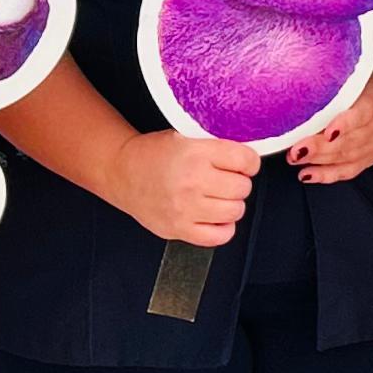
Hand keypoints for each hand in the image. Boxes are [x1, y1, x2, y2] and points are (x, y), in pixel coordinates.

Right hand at [110, 128, 260, 244]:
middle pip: (243, 187)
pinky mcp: (179, 229)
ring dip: (232, 204)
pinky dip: (223, 227)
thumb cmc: (154, 154)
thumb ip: (216, 145)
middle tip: (226, 180)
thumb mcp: (185, 136)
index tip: (244, 164)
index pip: (245, 160)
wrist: (122, 172)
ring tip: (218, 197)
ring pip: (235, 211)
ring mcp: (185, 208)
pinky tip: (214, 216)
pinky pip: (220, 236)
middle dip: (239, 182)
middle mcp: (191, 182)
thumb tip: (248, 156)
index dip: (249, 162)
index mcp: (195, 153)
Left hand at [288, 67, 372, 185]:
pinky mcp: (368, 160)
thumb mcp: (367, 77)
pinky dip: (326, 175)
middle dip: (319, 147)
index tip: (328, 131)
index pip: (360, 115)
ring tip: (294, 157)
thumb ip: (344, 83)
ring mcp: (372, 147)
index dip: (344, 125)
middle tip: (295, 148)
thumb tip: (309, 81)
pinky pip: (346, 171)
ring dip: (317, 160)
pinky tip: (306, 174)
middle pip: (346, 141)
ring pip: (343, 157)